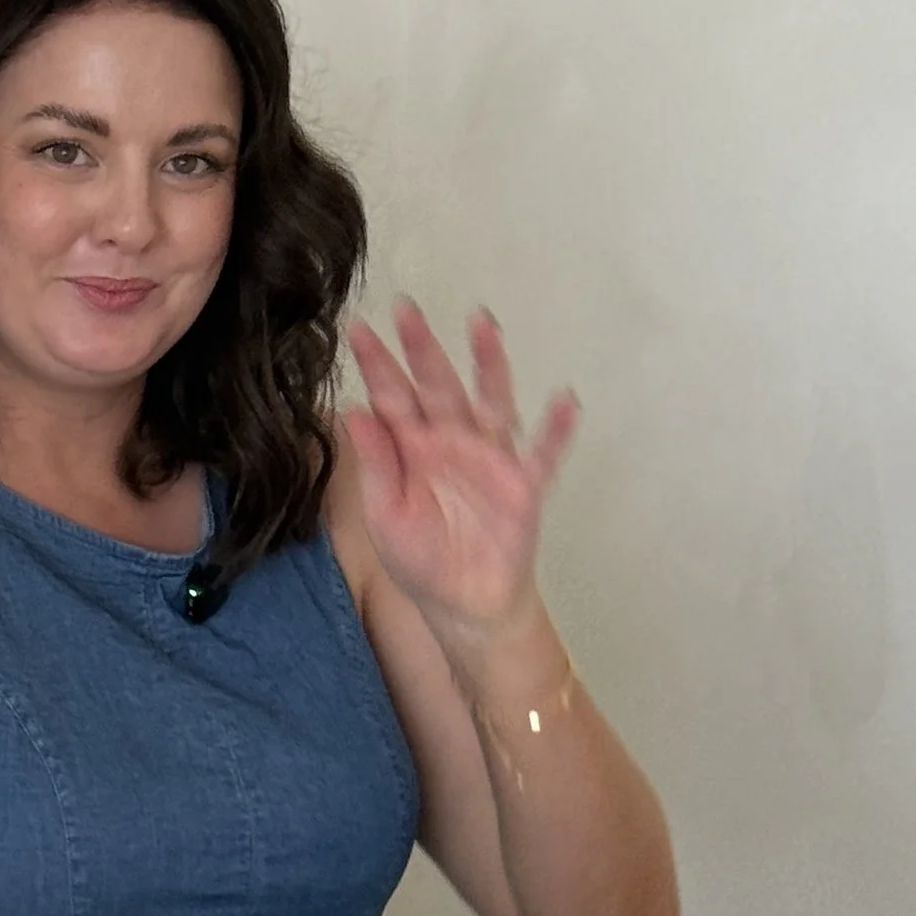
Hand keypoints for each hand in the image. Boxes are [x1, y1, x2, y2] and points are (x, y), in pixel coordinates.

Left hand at [342, 299, 577, 640]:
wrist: (463, 606)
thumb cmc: (421, 560)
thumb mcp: (384, 516)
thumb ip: (375, 464)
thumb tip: (350, 412)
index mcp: (412, 448)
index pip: (392, 398)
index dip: (376, 364)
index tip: (357, 330)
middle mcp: (452, 442)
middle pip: (437, 386)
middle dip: (423, 348)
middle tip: (406, 309)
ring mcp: (490, 459)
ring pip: (491, 402)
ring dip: (489, 365)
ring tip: (484, 325)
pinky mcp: (523, 486)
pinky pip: (543, 455)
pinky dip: (556, 430)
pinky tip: (565, 401)